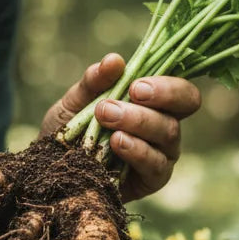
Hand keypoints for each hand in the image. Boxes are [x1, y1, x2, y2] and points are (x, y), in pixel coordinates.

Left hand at [41, 53, 200, 202]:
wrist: (52, 173)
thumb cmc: (69, 134)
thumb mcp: (73, 103)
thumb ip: (93, 82)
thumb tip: (114, 60)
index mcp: (153, 102)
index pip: (180, 87)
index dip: (167, 84)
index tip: (135, 85)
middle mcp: (165, 125)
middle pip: (186, 104)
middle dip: (162, 95)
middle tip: (130, 93)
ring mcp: (163, 153)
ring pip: (169, 132)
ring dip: (139, 120)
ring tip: (107, 116)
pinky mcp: (153, 179)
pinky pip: (156, 165)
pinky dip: (138, 151)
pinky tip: (117, 143)